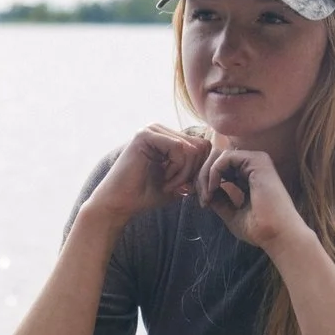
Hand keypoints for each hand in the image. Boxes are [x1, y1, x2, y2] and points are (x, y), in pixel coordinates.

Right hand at [80, 125, 213, 226]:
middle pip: (199, 146)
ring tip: (169, 185)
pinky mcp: (145, 135)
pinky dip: (177, 169)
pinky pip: (179, 148)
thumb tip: (214, 163)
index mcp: (166, 138)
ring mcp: (152, 130)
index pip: (201, 146)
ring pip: (191, 148)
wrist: (119, 204)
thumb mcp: (178, 183)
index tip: (186, 188)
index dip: (199, 169)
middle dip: (193, 172)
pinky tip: (165, 180)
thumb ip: (195, 171)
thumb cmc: (144, 196)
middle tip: (177, 188)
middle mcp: (159, 130)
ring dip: (184, 172)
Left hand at [197, 145, 317, 262]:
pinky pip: (225, 157)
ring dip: (206, 175)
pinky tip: (213, 189)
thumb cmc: (259, 229)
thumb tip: (205, 191)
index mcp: (249, 177)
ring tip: (207, 197)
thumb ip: (219, 200)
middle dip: (203, 177)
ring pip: (219, 156)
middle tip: (202, 199)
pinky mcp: (257, 161)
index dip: (206, 182)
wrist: (277, 235)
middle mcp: (253, 166)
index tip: (204, 204)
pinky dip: (213, 172)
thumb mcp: (231, 214)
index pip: (221, 169)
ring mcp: (256, 161)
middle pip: (217, 159)